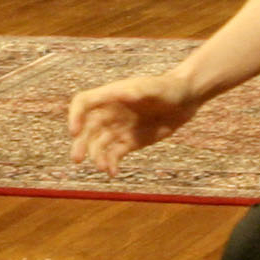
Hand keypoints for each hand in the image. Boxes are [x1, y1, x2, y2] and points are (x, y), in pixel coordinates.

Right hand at [66, 70, 202, 169]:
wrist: (185, 100)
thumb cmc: (170, 87)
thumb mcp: (156, 87)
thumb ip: (140, 90)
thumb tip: (123, 93)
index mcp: (111, 95)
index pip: (83, 103)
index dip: (75, 116)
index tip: (74, 132)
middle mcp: (111, 112)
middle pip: (87, 128)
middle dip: (81, 144)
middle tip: (77, 160)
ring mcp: (119, 128)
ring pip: (99, 144)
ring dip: (96, 156)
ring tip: (103, 168)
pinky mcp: (129, 142)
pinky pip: (114, 154)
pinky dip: (111, 163)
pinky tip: (113, 172)